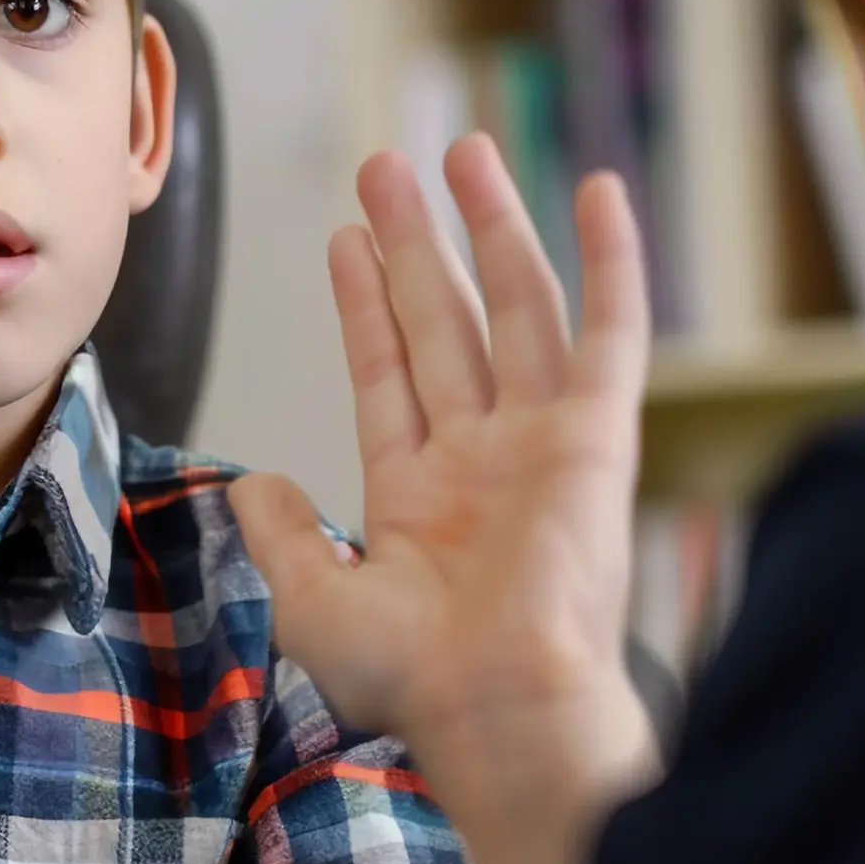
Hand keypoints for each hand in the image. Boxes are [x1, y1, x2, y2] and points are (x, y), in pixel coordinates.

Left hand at [229, 135, 658, 863]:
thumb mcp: (311, 600)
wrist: (499, 710)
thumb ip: (282, 534)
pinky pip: (611, 333)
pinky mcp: (597, 437)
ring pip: (514, 309)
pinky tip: (598, 191)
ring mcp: (541, 442)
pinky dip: (611, 262)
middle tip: (388, 166)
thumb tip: (253, 486)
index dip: (365, 301)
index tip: (346, 236)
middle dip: (415, 244)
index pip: (387, 368)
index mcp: (418, 493)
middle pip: (444, 321)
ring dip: (489, 230)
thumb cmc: (412, 678)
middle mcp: (481, 457)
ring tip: (460, 152)